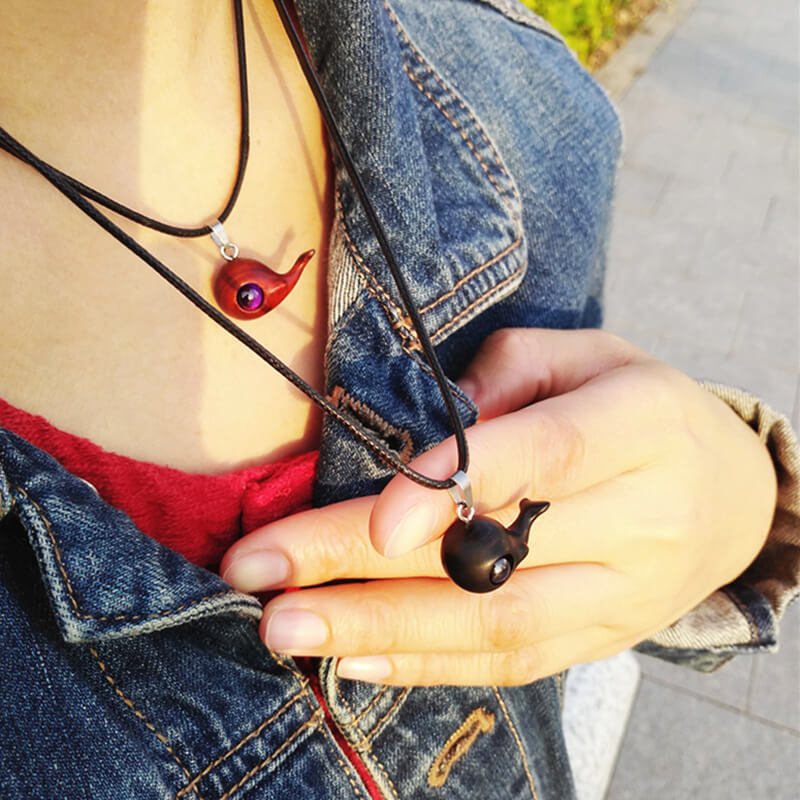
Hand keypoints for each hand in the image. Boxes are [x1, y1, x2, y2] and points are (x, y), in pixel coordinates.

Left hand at [220, 329, 776, 685]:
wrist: (730, 493)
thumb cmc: (643, 408)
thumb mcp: (592, 354)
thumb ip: (509, 376)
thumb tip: (428, 434)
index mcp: (641, 427)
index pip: (544, 458)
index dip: (456, 486)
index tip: (373, 522)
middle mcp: (640, 519)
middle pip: (492, 553)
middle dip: (362, 567)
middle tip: (261, 574)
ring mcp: (622, 594)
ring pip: (494, 625)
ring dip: (377, 629)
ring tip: (283, 628)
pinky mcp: (601, 637)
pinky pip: (511, 662)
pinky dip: (426, 663)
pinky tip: (351, 660)